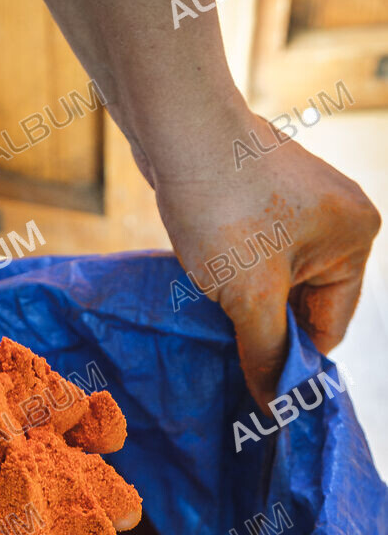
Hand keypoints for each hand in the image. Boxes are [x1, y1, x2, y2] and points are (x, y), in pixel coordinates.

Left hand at [151, 106, 380, 409]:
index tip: (254, 384)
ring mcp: (302, 204)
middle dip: (266, 327)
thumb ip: (267, 353)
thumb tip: (276, 407)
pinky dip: (235, 274)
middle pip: (303, 305)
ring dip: (246, 303)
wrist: (178, 127)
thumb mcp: (249, 295)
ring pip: (276, 281)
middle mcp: (339, 220)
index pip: (330, 326)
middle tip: (225, 347)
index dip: (291, 358)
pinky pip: (257, 254)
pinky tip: (207, 282)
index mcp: (356, 239)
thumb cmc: (223, 209)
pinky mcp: (264, 196)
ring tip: (212, 313)